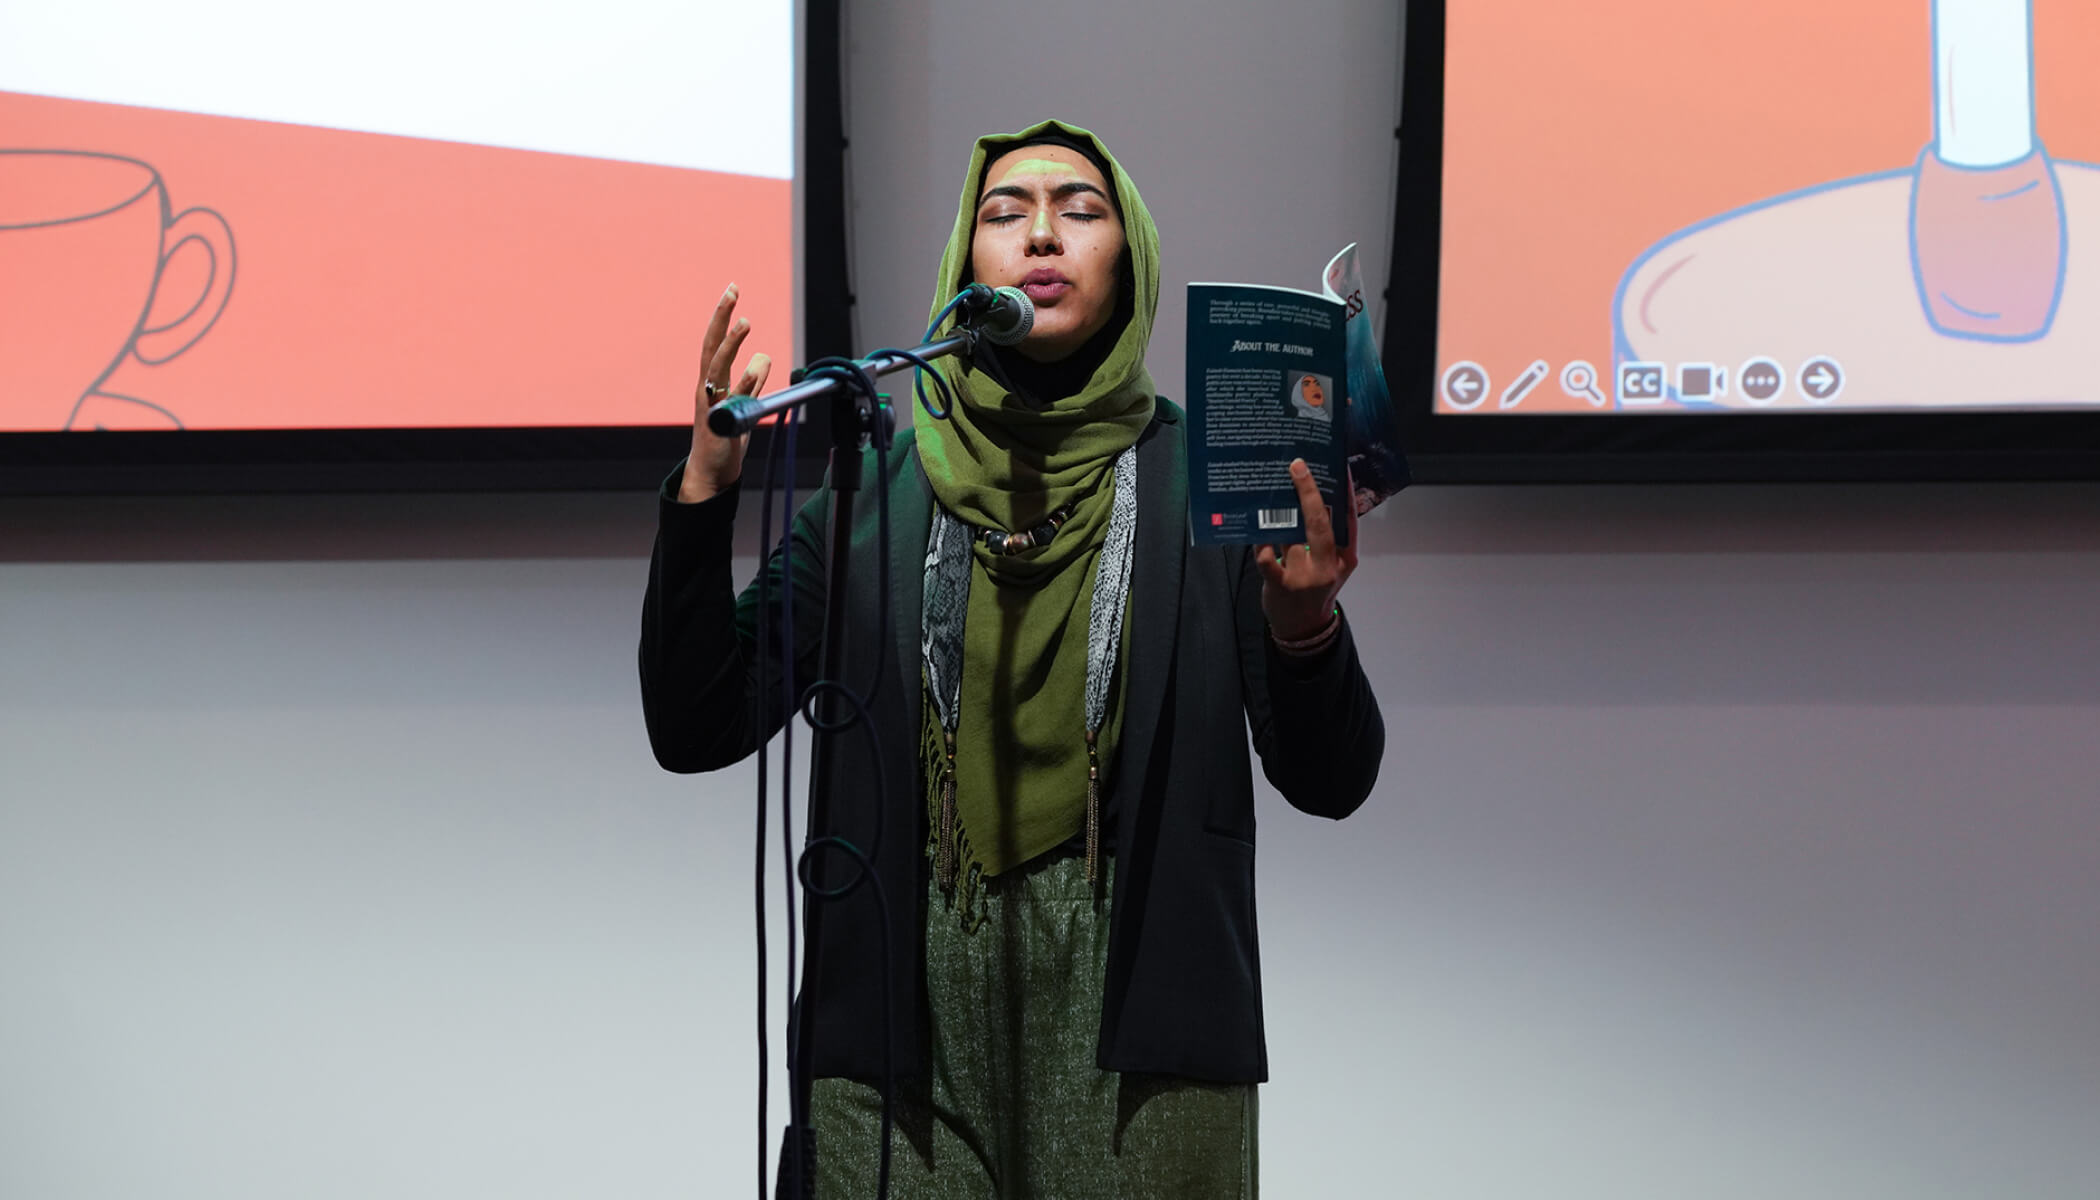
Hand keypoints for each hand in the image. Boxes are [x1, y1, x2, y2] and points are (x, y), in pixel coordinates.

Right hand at [678, 283, 773, 503]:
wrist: (711, 475)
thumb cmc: (724, 440)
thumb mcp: (743, 405)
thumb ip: (753, 381)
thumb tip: (763, 356)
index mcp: (712, 381)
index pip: (715, 342)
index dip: (723, 316)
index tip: (732, 289)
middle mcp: (706, 389)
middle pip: (710, 346)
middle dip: (720, 317)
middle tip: (731, 290)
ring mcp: (710, 406)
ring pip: (717, 368)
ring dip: (730, 344)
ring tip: (745, 322)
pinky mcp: (718, 424)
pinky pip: (731, 400)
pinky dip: (743, 383)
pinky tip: (756, 366)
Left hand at [1256, 459, 1357, 641]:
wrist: (1304, 629)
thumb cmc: (1316, 588)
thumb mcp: (1333, 566)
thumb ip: (1328, 539)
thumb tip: (1310, 500)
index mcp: (1345, 557)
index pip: (1349, 519)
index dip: (1345, 491)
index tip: (1339, 466)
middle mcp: (1327, 566)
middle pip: (1319, 522)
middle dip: (1308, 491)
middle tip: (1297, 466)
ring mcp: (1304, 577)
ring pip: (1288, 535)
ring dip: (1276, 513)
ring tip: (1268, 492)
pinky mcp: (1281, 585)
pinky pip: (1266, 556)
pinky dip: (1260, 542)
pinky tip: (1256, 532)